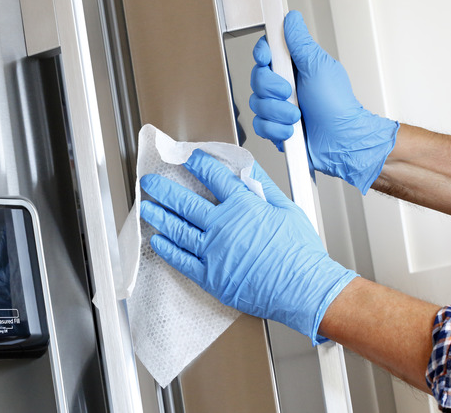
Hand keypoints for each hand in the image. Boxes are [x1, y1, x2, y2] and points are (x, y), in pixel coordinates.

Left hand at [140, 149, 357, 343]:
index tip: (187, 160)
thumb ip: (264, 186)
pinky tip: (157, 241)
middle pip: (186, 202)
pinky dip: (167, 250)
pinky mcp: (211, 277)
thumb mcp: (288, 209)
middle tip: (150, 182)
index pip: (214, 178)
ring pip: (178, 229)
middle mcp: (223, 227)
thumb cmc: (300, 254)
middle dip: (164, 189)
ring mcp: (214, 253)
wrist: (304, 290)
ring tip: (146, 207)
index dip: (198, 165)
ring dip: (159, 216)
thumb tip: (249, 168)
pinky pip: (182, 260)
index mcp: (243, 207)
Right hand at [249, 10, 398, 193]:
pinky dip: (276, 129)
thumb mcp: (319, 67)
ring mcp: (277, 107)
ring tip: (297, 116)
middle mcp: (283, 86)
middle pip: (256, 78)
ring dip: (278, 112)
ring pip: (256, 104)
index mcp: (294, 68)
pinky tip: (291, 130)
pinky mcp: (274, 127)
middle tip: (290, 92)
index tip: (266, 59)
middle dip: (272, 88)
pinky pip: (259, 126)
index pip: (266, 53)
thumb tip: (291, 20)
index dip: (261, 54)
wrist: (341, 140)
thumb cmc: (337, 105)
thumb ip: (300, 43)